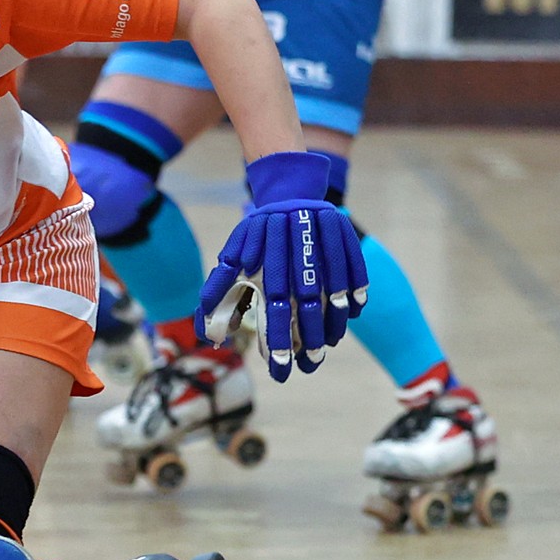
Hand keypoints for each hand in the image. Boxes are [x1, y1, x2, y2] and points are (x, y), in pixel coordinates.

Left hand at [195, 150, 366, 379]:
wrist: (286, 191)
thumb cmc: (257, 232)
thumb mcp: (233, 254)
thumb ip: (219, 289)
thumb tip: (205, 330)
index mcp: (266, 258)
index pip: (273, 307)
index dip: (277, 339)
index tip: (279, 368)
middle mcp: (294, 251)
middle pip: (305, 302)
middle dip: (307, 338)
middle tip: (308, 366)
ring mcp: (320, 240)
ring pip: (334, 287)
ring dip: (334, 321)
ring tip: (330, 345)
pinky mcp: (342, 232)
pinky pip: (353, 266)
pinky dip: (355, 291)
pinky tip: (350, 314)